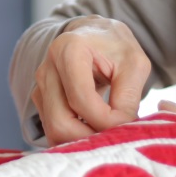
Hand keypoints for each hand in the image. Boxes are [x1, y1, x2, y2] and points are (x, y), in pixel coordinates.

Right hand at [31, 17, 152, 143]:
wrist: (95, 36)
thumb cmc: (116, 47)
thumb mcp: (135, 64)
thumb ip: (128, 98)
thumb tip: (119, 130)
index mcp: (69, 50)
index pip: (81, 100)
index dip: (106, 121)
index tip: (127, 123)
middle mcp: (47, 69)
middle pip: (60, 122)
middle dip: (90, 138)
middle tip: (115, 137)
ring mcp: (40, 86)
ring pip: (54, 131)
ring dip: (82, 141)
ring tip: (107, 134)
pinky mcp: (41, 100)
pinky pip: (54, 130)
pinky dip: (74, 137)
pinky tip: (94, 129)